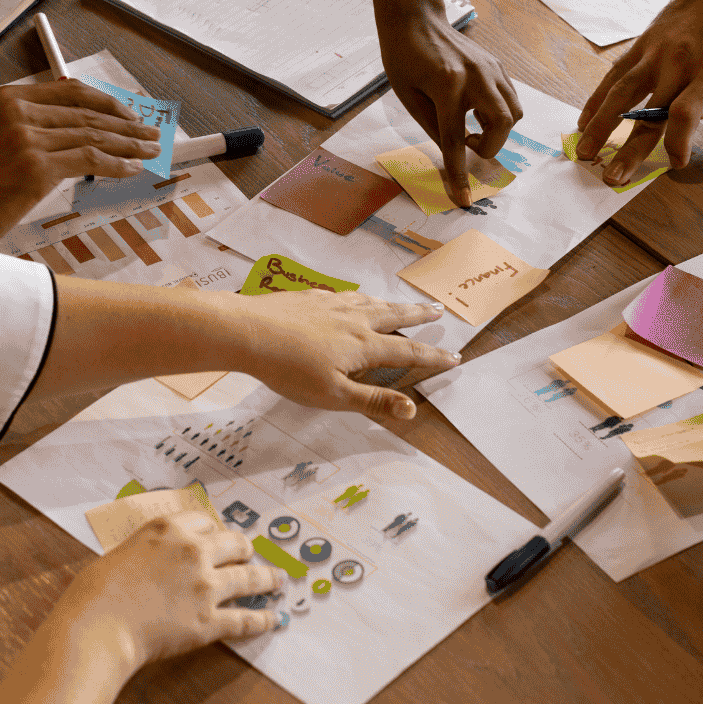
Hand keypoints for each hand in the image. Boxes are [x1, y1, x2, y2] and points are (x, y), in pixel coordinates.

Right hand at [0, 80, 159, 246]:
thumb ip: (28, 128)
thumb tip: (77, 132)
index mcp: (7, 98)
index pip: (72, 92)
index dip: (107, 102)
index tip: (129, 114)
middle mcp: (18, 110)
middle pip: (88, 113)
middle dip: (126, 125)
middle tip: (151, 133)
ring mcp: (27, 137)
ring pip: (93, 135)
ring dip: (128, 144)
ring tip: (150, 150)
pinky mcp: (35, 166)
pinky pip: (89, 159)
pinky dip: (116, 164)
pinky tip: (132, 169)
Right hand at [54, 511, 284, 674]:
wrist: (100, 625)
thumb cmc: (97, 591)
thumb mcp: (121, 553)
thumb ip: (147, 552)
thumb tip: (153, 560)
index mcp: (169, 529)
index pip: (204, 521)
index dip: (213, 530)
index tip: (217, 537)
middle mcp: (194, 551)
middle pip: (235, 543)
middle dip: (245, 549)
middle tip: (250, 555)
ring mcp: (206, 586)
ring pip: (250, 578)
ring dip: (268, 579)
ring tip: (278, 580)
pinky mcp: (209, 621)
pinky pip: (245, 619)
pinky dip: (262, 620)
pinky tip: (273, 620)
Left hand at [218, 291, 457, 418]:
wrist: (247, 331)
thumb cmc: (289, 369)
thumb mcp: (333, 396)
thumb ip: (373, 401)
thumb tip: (412, 409)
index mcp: (364, 345)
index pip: (408, 351)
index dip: (433, 355)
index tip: (455, 356)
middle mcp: (354, 319)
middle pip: (395, 315)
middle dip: (419, 315)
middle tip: (438, 310)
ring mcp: (332, 304)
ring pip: (371, 302)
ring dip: (392, 304)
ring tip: (402, 304)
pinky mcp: (311, 297)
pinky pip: (346, 295)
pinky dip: (361, 297)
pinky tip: (353, 298)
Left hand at [379, 8, 521, 206]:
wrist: (416, 17)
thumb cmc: (403, 56)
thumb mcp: (408, 97)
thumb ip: (433, 127)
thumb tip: (453, 157)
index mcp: (447, 85)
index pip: (456, 140)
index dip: (459, 174)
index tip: (463, 199)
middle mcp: (476, 76)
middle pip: (502, 125)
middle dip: (490, 147)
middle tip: (469, 146)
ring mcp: (491, 69)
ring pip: (514, 112)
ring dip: (497, 131)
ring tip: (471, 128)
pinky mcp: (497, 65)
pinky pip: (510, 98)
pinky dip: (499, 114)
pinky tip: (475, 112)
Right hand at [575, 0, 702, 185]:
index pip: (686, 113)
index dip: (678, 141)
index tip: (676, 162)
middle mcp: (680, 64)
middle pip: (648, 114)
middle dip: (629, 150)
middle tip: (612, 178)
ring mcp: (656, 53)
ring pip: (621, 96)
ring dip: (601, 127)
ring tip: (585, 154)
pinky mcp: (642, 45)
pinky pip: (614, 76)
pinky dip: (597, 99)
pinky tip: (584, 120)